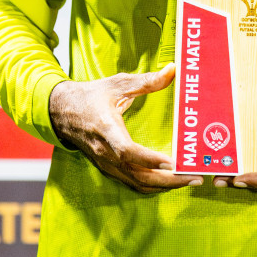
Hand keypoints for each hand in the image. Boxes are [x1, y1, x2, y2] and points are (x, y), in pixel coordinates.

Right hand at [48, 63, 201, 194]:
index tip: (172, 163)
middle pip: (139, 175)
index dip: (149, 159)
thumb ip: (146, 80)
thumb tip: (173, 70)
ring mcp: (106, 164)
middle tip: (195, 177)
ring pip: (138, 184)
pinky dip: (153, 186)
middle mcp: (106, 152)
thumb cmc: (91, 96)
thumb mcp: (117, 83)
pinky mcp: (108, 169)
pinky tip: (171, 181)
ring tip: (189, 180)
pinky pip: (133, 184)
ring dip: (164, 186)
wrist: (61, 112)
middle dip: (169, 180)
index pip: (127, 151)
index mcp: (106, 129)